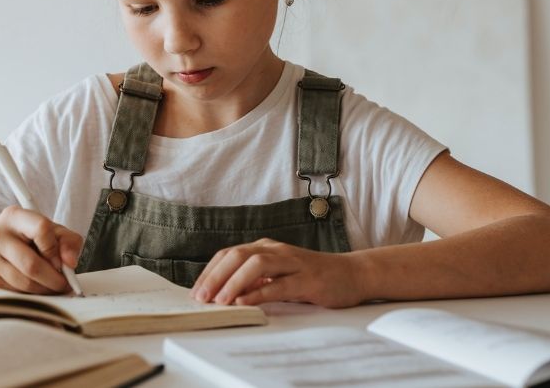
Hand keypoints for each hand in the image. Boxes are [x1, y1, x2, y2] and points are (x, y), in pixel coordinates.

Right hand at [0, 206, 83, 293]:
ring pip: (25, 283)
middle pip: (31, 265)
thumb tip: (70, 263)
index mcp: (14, 216)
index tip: (63, 262)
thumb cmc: (30, 237)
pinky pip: (17, 293)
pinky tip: (37, 287)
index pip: (41, 230)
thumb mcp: (52, 231)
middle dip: (54, 280)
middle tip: (65, 284)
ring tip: (53, 285)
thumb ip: (69, 241)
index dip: (56, 250)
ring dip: (45, 290)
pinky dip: (32, 295)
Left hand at [190, 238, 366, 307]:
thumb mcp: (279, 275)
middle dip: (215, 276)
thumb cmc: (312, 276)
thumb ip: (255, 280)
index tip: (196, 290)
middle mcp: (276, 250)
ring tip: (219, 300)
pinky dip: (259, 292)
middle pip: (238, 255)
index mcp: (266, 248)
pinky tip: (246, 302)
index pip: (229, 254)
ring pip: (256, 264)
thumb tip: (224, 292)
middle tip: (201, 297)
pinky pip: (279, 284)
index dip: (210, 271)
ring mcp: (292, 262)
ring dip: (233, 282)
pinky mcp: (307, 279)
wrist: (352, 274)